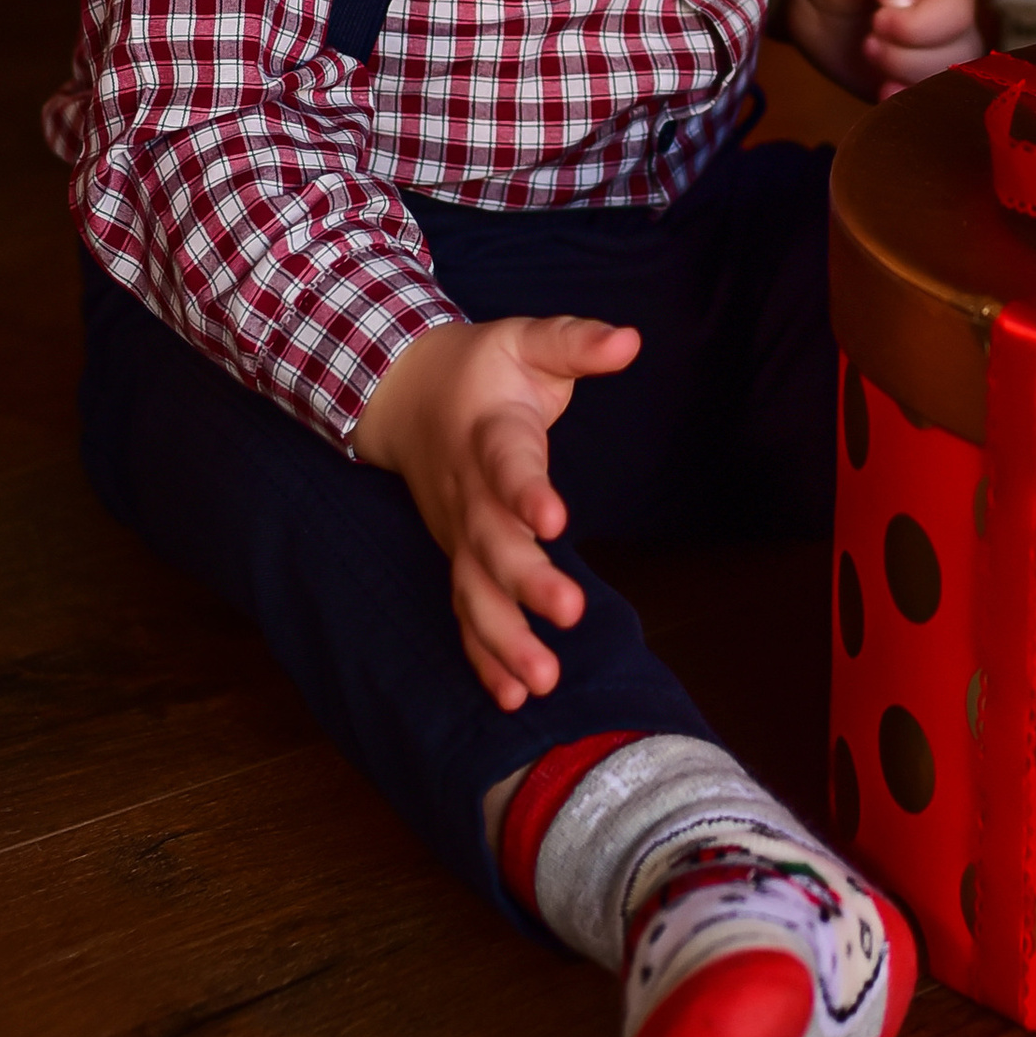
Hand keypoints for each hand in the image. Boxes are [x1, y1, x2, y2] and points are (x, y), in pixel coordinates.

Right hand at [353, 314, 638, 709]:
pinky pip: (466, 612)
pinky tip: (512, 697)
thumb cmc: (482, 368)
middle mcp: (470, 494)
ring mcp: (459, 533)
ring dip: (504, 639)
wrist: (405, 394)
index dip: (527, 492)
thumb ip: (576, 342)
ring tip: (541, 682)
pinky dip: (483, 656)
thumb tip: (630, 340)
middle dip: (526, 583)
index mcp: (490, 435)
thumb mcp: (526, 339)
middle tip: (569, 615)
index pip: (508, 466)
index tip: (554, 518)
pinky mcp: (459, 558)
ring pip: (474, 592)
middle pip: (491, 545)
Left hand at [778, 0, 981, 94]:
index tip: (878, 19)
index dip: (920, 24)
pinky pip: (926, 112)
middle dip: (906, 56)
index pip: (958, 12)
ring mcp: (931, 60)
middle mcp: (949, 26)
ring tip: (868, 55)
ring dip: (904, 81)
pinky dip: (905, 108)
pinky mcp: (909, 88)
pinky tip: (880, 91)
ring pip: (947, 88)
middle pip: (959, 57)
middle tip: (867, 41)